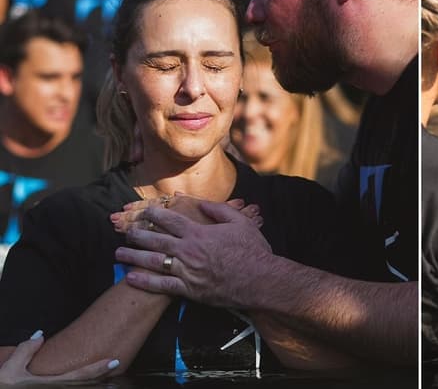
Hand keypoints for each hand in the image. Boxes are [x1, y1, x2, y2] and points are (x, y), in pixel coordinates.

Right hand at [0, 331, 118, 384]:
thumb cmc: (5, 386)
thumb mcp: (11, 368)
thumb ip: (26, 350)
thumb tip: (40, 335)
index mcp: (50, 383)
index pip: (80, 376)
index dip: (99, 369)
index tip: (114, 361)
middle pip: (86, 385)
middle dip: (103, 377)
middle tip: (118, 366)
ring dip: (95, 383)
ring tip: (110, 376)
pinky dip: (84, 385)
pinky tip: (93, 381)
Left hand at [114, 202, 271, 307]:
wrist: (261, 280)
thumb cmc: (253, 251)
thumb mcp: (241, 223)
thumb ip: (220, 210)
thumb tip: (203, 204)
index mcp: (200, 233)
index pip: (171, 220)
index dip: (155, 214)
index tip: (145, 210)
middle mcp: (189, 251)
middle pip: (156, 240)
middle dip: (138, 234)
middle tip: (125, 231)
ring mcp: (187, 271)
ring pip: (154, 261)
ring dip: (134, 256)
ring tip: (119, 253)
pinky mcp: (189, 290)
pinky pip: (162, 285)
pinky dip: (145, 282)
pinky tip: (131, 278)